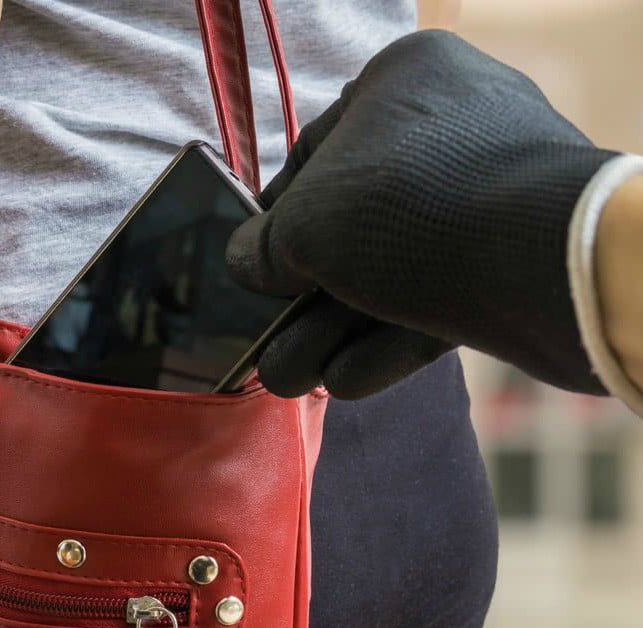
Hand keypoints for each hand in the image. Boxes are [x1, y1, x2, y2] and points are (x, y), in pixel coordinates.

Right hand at [228, 30, 616, 396]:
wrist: (548, 263)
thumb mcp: (304, 224)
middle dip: (305, 296)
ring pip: (392, 272)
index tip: (256, 264)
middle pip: (353, 224)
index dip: (276, 215)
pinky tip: (343, 379)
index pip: (316, 152)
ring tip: (286, 378)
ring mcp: (487, 200)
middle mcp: (451, 130)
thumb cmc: (407, 208)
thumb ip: (263, 247)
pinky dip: (388, 340)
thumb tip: (244, 263)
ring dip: (334, 330)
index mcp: (404, 82)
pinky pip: (436, 298)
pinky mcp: (514, 263)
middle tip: (268, 341)